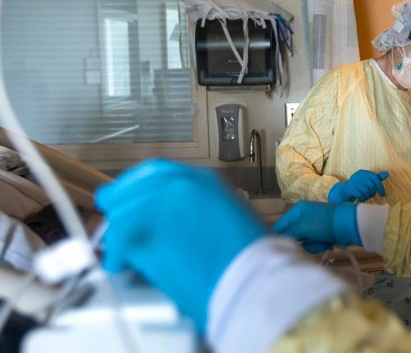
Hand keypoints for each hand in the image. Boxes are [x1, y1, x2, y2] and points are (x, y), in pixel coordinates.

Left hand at [96, 159, 266, 330]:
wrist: (253, 278)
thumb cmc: (252, 258)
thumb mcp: (233, 216)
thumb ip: (201, 209)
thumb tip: (178, 220)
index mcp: (204, 180)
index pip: (156, 173)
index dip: (135, 186)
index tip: (126, 198)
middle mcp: (181, 184)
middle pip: (131, 188)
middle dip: (120, 210)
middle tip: (118, 232)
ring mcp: (162, 203)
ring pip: (121, 213)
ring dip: (120, 238)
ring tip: (125, 257)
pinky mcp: (148, 229)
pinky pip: (118, 239)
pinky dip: (116, 255)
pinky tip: (121, 264)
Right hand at [272, 201, 360, 252]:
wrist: (349, 225)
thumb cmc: (323, 223)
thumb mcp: (303, 227)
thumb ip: (288, 234)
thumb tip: (275, 240)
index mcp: (296, 210)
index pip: (279, 226)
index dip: (278, 237)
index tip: (279, 248)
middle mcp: (302, 216)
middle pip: (292, 236)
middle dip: (302, 242)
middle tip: (309, 241)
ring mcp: (312, 224)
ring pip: (303, 242)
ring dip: (312, 245)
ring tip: (322, 242)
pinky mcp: (321, 232)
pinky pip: (314, 242)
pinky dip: (320, 245)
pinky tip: (327, 243)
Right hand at [328, 170, 388, 202]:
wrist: (344, 192)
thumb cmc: (359, 187)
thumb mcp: (368, 181)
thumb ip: (377, 178)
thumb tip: (387, 173)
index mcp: (363, 172)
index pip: (375, 178)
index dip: (380, 187)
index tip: (383, 194)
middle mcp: (358, 175)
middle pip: (371, 186)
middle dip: (372, 193)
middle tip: (370, 196)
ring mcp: (353, 182)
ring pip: (366, 191)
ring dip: (367, 196)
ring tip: (364, 197)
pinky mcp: (349, 189)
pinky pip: (360, 195)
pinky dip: (362, 198)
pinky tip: (361, 199)